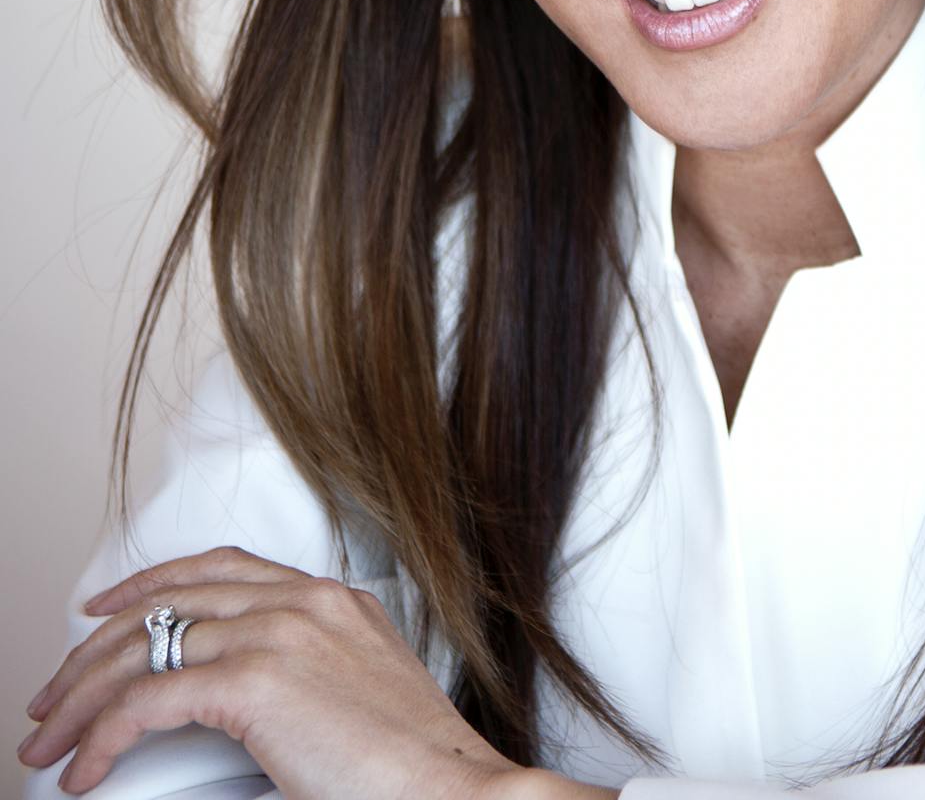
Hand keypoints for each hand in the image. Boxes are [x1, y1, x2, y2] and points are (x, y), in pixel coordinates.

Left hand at [18, 545, 520, 799]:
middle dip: (94, 647)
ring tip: (54, 737)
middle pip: (169, 600)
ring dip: (82, 697)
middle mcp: (304, 602)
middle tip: (58, 692)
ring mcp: (281, 634)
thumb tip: (230, 694)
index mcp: (334, 601)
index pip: (221, 567)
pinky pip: (146, 701)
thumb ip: (305, 669)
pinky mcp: (256, 683)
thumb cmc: (413, 761)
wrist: (450, 787)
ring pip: (144, 646)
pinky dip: (101, 737)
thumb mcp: (360, 690)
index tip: (108, 610)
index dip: (151, 583)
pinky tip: (86, 766)